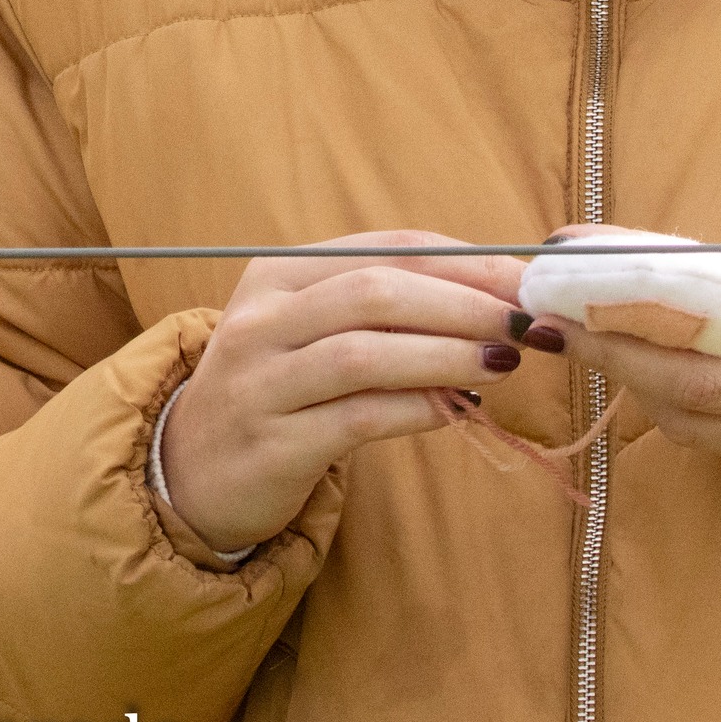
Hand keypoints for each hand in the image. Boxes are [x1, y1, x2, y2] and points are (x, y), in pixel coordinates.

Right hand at [160, 231, 530, 551]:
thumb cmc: (285, 386)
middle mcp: (262, 319)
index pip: (388, 249)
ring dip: (447, 354)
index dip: (466, 260)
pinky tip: (456, 408)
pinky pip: (357, 418)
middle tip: (527, 322)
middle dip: (464, 302)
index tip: (526, 279)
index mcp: (280, 271)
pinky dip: (416, 409)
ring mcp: (259, 383)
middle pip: (377, 292)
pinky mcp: (270, 446)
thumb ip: (393, 307)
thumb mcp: (320, 328)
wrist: (193, 472)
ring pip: (365, 354)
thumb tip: (501, 295)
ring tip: (504, 361)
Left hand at [545, 232, 720, 476]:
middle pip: (691, 379)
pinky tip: (646, 377)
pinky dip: (672, 409)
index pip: (711, 303)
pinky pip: (718, 443)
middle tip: (554, 317)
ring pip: (695, 419)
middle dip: (610, 349)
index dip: (632, 289)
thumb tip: (628, 257)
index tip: (571, 264)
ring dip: (630, 380)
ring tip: (588, 340)